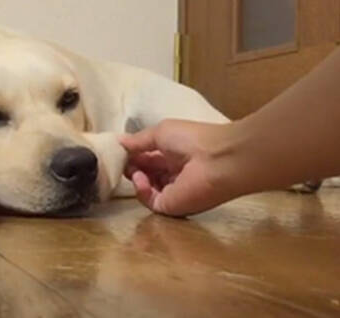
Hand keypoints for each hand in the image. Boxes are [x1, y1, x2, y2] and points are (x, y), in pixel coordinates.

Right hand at [120, 120, 239, 215]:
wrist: (219, 160)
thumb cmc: (193, 139)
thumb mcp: (160, 132)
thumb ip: (138, 140)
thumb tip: (119, 142)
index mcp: (172, 155)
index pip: (146, 158)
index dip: (132, 155)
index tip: (121, 150)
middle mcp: (172, 173)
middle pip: (144, 174)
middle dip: (131, 167)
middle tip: (123, 161)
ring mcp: (172, 192)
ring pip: (144, 189)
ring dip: (136, 178)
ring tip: (136, 170)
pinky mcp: (171, 207)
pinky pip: (149, 201)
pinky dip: (141, 191)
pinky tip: (141, 179)